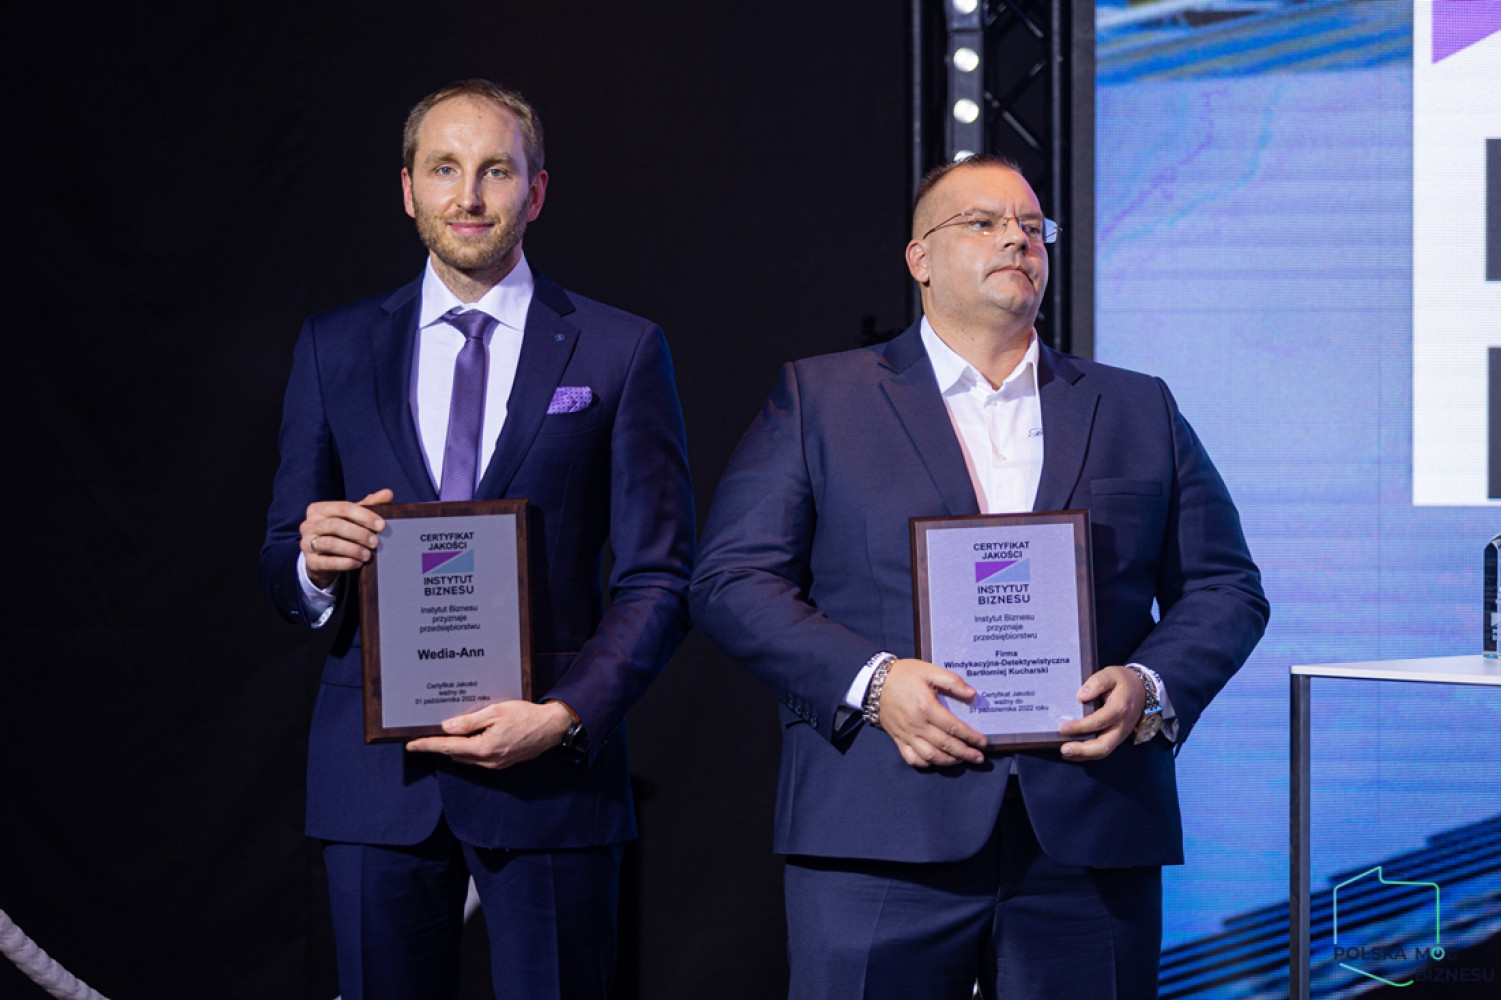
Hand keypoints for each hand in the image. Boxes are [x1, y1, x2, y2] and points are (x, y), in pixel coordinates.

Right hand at [300, 489, 393, 588]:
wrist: (322, 560)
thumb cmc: (340, 533)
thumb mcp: (352, 518)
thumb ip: (369, 505)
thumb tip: (387, 493)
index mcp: (319, 509)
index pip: (343, 507)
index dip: (364, 516)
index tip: (381, 526)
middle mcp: (309, 524)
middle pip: (335, 525)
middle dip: (359, 534)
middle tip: (375, 543)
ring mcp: (306, 543)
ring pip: (330, 543)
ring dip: (353, 550)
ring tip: (368, 555)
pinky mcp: (310, 561)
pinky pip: (327, 562)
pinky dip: (346, 563)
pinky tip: (358, 564)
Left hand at [405, 700, 573, 769]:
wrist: (552, 728)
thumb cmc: (526, 716)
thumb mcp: (496, 712)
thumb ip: (470, 722)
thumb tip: (447, 727)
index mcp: (483, 748)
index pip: (448, 747)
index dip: (428, 745)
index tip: (411, 745)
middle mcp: (487, 761)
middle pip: (455, 754)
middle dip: (441, 745)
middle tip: (430, 731)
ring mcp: (495, 765)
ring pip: (466, 757)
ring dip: (457, 746)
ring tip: (451, 731)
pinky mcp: (502, 763)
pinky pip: (478, 758)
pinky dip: (471, 748)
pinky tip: (472, 735)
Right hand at [876, 659, 987, 768]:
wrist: (875, 682)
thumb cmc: (904, 675)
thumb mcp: (929, 670)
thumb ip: (952, 681)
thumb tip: (972, 694)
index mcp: (926, 707)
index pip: (954, 727)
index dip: (971, 737)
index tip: (983, 742)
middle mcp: (917, 725)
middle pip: (946, 745)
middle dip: (965, 753)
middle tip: (979, 757)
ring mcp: (907, 735)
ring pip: (931, 756)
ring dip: (949, 761)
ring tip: (962, 760)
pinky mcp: (898, 739)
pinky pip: (913, 759)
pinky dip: (926, 763)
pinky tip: (937, 760)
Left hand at [1057, 665, 1145, 761]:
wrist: (1142, 690)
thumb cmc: (1123, 682)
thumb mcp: (1110, 674)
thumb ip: (1096, 682)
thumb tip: (1081, 696)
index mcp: (1119, 708)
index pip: (1098, 721)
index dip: (1080, 727)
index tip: (1063, 727)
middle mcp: (1121, 725)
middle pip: (1103, 745)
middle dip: (1082, 750)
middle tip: (1063, 749)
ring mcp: (1120, 734)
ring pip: (1103, 751)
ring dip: (1083, 755)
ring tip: (1064, 752)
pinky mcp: (1117, 738)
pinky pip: (1103, 750)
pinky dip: (1088, 754)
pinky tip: (1073, 752)